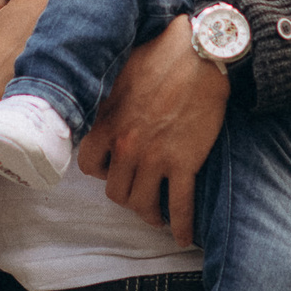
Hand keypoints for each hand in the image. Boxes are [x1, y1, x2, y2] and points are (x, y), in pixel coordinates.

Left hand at [76, 15, 226, 245]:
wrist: (201, 53)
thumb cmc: (162, 56)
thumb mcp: (121, 74)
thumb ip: (108, 100)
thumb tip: (101, 107)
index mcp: (107, 123)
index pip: (88, 165)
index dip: (101, 171)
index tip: (114, 168)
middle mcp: (126, 146)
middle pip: (115, 192)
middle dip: (126, 195)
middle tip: (139, 192)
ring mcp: (154, 157)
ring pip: (141, 205)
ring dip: (149, 214)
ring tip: (157, 216)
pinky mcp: (184, 163)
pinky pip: (179, 205)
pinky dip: (182, 226)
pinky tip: (184, 237)